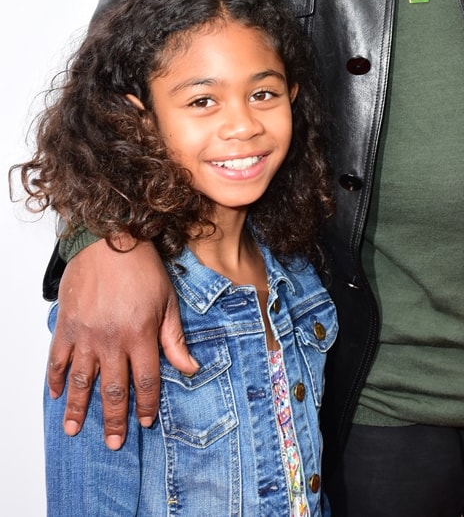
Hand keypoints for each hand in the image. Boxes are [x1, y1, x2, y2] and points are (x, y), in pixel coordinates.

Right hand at [47, 237, 197, 449]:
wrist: (111, 239)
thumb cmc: (143, 268)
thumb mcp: (169, 302)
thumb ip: (176, 339)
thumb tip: (190, 369)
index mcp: (141, 335)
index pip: (146, 381)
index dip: (147, 405)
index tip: (146, 422)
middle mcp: (112, 340)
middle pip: (113, 390)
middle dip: (114, 420)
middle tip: (112, 443)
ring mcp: (86, 334)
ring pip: (81, 381)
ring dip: (78, 408)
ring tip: (75, 429)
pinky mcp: (67, 325)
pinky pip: (57, 359)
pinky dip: (55, 378)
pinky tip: (56, 395)